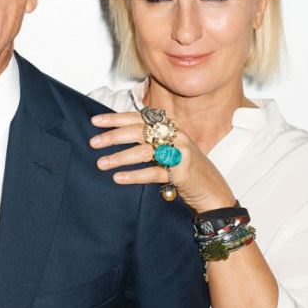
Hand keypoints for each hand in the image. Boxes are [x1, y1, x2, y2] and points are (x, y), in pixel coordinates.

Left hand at [89, 111, 235, 212]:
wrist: (213, 190)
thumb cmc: (186, 169)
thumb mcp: (169, 148)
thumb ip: (149, 140)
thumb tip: (117, 135)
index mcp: (170, 126)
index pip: (139, 117)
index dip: (116, 118)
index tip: (95, 121)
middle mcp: (176, 135)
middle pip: (139, 131)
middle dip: (113, 136)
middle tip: (93, 143)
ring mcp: (180, 153)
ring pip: (144, 151)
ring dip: (119, 157)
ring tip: (101, 164)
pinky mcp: (182, 173)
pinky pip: (154, 173)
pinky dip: (134, 175)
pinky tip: (119, 178)